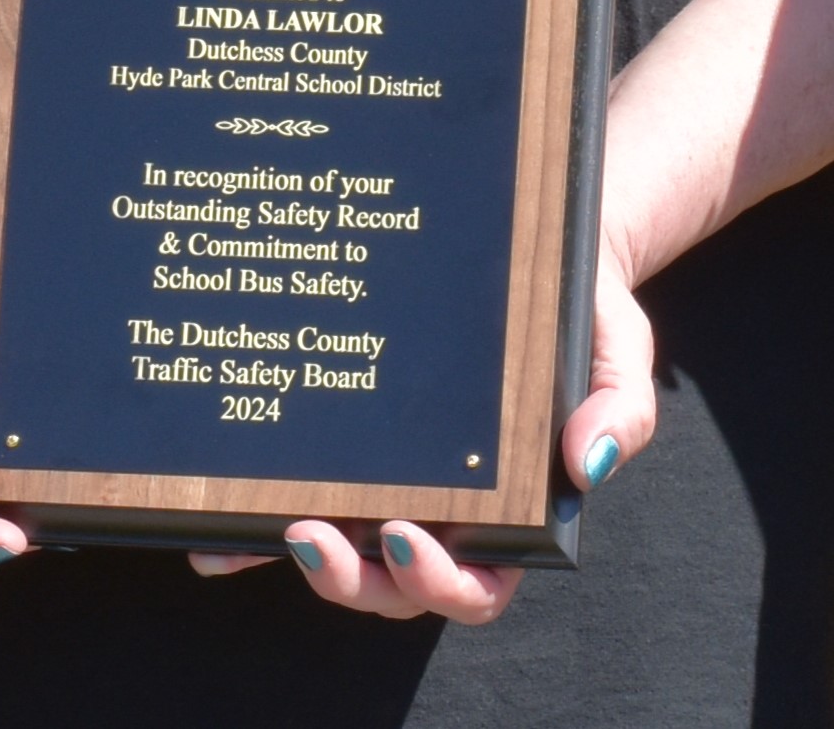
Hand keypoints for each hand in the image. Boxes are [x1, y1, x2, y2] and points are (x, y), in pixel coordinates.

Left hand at [183, 239, 655, 621]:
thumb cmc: (579, 312)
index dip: (438, 582)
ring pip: (336, 553)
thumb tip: (584, 461)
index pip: (475, 584)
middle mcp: (439, 513)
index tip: (406, 537)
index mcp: (506, 515)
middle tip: (315, 537)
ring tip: (259, 530)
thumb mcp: (619, 353)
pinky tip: (214, 516)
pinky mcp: (341, 449)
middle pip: (390, 586)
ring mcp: (383, 484)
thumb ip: (620, 409)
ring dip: (292, 557)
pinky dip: (252, 521)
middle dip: (349, 579)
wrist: (534, 245)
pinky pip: (294, 495)